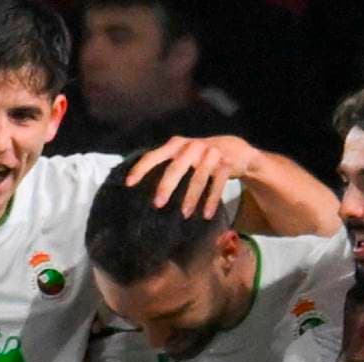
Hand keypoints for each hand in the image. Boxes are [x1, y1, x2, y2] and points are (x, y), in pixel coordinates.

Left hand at [127, 135, 258, 219]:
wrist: (234, 148)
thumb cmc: (200, 157)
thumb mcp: (182, 155)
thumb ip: (167, 164)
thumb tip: (143, 188)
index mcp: (176, 145)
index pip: (154, 155)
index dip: (141, 168)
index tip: (129, 183)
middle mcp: (192, 146)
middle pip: (176, 167)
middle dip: (166, 186)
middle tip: (157, 204)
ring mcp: (210, 154)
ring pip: (198, 177)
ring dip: (191, 197)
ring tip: (184, 215)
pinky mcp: (226, 164)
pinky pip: (217, 184)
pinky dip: (211, 200)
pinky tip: (206, 214)